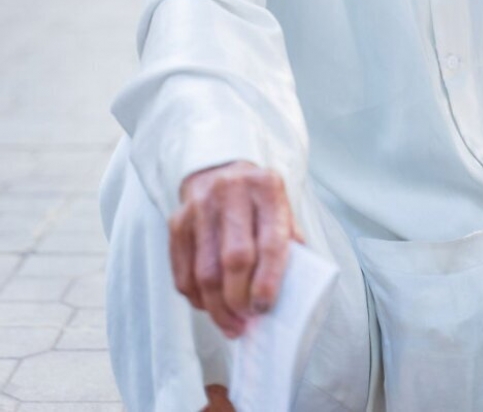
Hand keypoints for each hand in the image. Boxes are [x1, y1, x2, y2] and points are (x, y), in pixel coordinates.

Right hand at [168, 161, 302, 337]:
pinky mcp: (177, 221)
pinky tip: (210, 307)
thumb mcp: (281, 208)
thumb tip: (292, 292)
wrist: (220, 170)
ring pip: (204, 272)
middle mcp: (232, 191)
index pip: (270, 241)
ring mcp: (200, 205)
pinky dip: (196, 298)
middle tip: (247, 319)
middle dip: (240, 299)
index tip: (264, 308)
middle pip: (234, 258)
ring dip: (217, 308)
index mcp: (267, 187)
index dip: (268, 282)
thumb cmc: (257, 200)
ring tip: (231, 324)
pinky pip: (183, 272)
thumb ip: (288, 243)